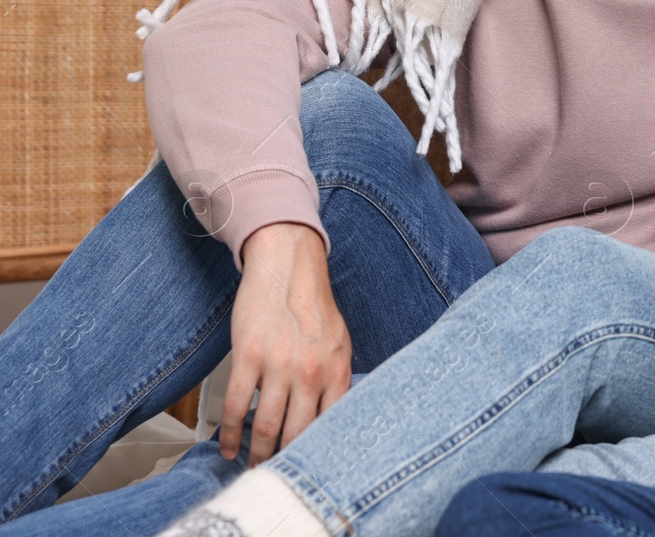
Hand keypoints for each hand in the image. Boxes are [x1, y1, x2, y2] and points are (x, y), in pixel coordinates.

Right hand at [223, 222, 351, 465]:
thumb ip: (335, 382)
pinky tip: (228, 445)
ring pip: (266, 426)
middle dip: (285, 460)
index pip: (331, 426)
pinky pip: (236, 407)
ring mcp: (279, 365)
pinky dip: (229, 433)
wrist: (288, 268)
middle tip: (275, 474)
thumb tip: (329, 421)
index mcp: (337, 370)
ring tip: (253, 465)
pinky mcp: (248, 356)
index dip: (317, 453)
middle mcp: (311, 371)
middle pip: (297, 434)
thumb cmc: (313, 307)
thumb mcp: (338, 345)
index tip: (307, 469)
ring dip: (257, 452)